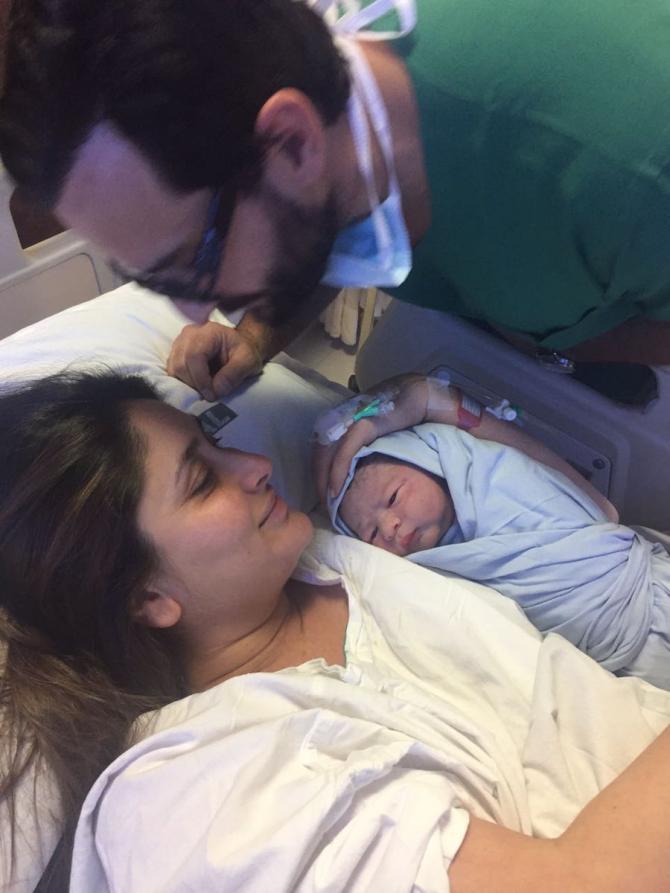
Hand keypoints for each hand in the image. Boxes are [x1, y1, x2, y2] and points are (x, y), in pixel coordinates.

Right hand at [167, 321, 263, 399]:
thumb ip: (234, 375)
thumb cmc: (244, 352)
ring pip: (174, 369)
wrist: (239, 347)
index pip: (194, 356)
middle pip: (180, 364)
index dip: (201, 380)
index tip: (212, 395)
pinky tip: (198, 386)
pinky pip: (172, 372)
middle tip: (210, 395)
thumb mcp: (249, 362)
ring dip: (188, 385)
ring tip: (205, 390)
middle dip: (194, 384)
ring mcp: (180, 343)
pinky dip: (183, 383)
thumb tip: (216, 390)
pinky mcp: (176, 353)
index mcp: (208, 332)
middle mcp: (189, 334)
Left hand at [313, 374, 428, 502]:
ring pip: (326, 452)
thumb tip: (362, 465)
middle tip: (325, 504)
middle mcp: (343, 415)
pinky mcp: (366, 423)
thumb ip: (367, 442)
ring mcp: (353, 418)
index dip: (320, 468)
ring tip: (329, 503)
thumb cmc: (406, 411)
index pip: (323, 444)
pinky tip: (336, 491)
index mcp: (345, 415)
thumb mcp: (381, 428)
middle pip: (320, 450)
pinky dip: (337, 471)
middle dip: (318, 478)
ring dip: (323, 479)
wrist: (425, 394)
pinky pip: (345, 451)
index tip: (325, 492)